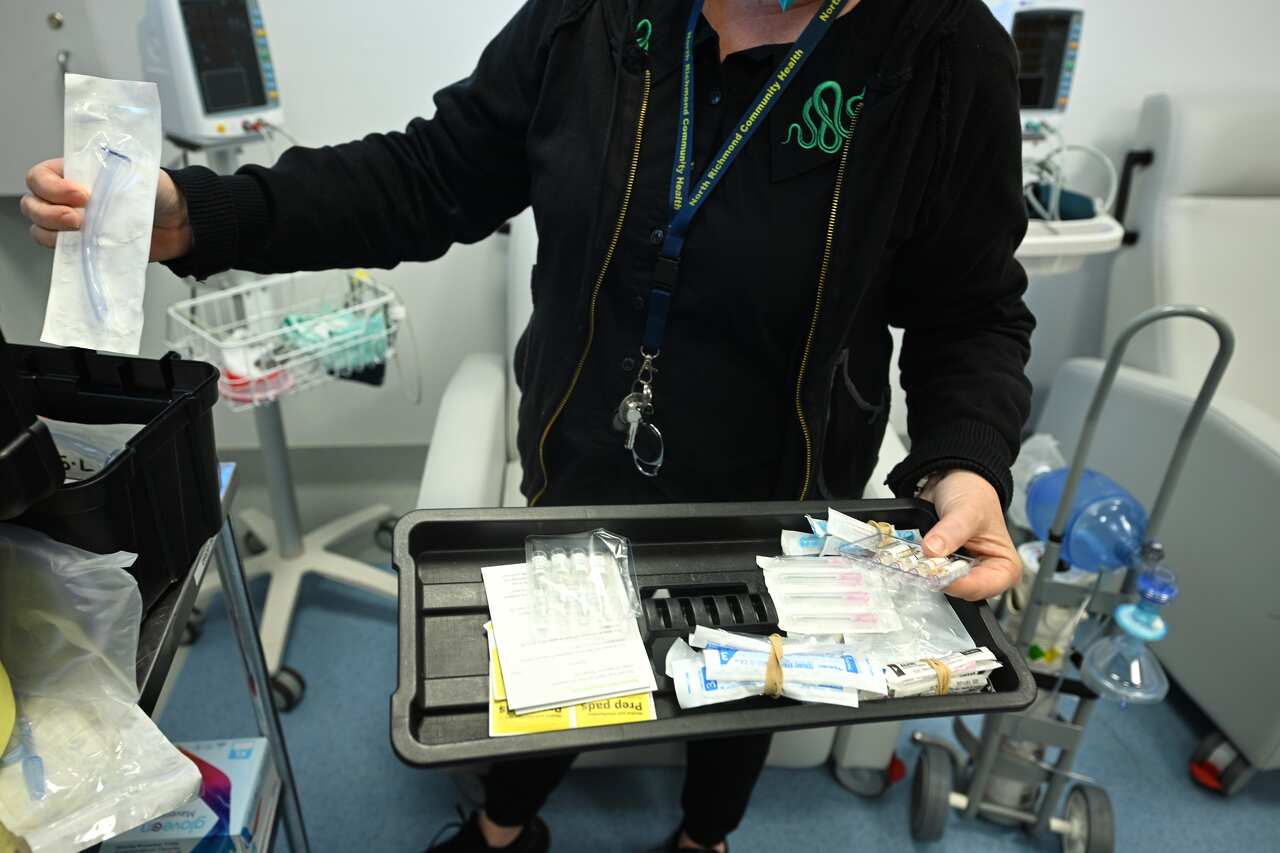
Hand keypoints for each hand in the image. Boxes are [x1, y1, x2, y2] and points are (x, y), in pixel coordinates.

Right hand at [21, 158, 192, 261]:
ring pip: (40, 229)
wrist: (181, 222)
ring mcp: (74, 225)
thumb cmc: (158, 193)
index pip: (40, 176)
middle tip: (79, 219)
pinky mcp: (85, 247)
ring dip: (54, 232)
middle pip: (32, 204)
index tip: (83, 194)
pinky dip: (67, 252)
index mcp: (75, 173)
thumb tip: (98, 189)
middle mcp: (67, 198)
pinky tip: (86, 248)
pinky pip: (61, 252)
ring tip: (85, 232)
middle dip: (49, 212)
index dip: (53, 187)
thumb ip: (115, 177)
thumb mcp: (138, 174)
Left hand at [919, 470, 1019, 601]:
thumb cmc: (974, 494)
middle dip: (941, 580)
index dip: (959, 584)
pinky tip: (913, 558)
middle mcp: (985, 573)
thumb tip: (934, 550)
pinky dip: (919, 568)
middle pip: (961, 590)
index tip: (938, 575)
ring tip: (916, 561)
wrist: (954, 479)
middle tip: (923, 568)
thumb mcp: (967, 510)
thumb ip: (952, 531)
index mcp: (1004, 566)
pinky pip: (930, 575)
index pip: (983, 587)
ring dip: (927, 575)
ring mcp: (962, 571)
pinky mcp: (943, 566)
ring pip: (943, 585)